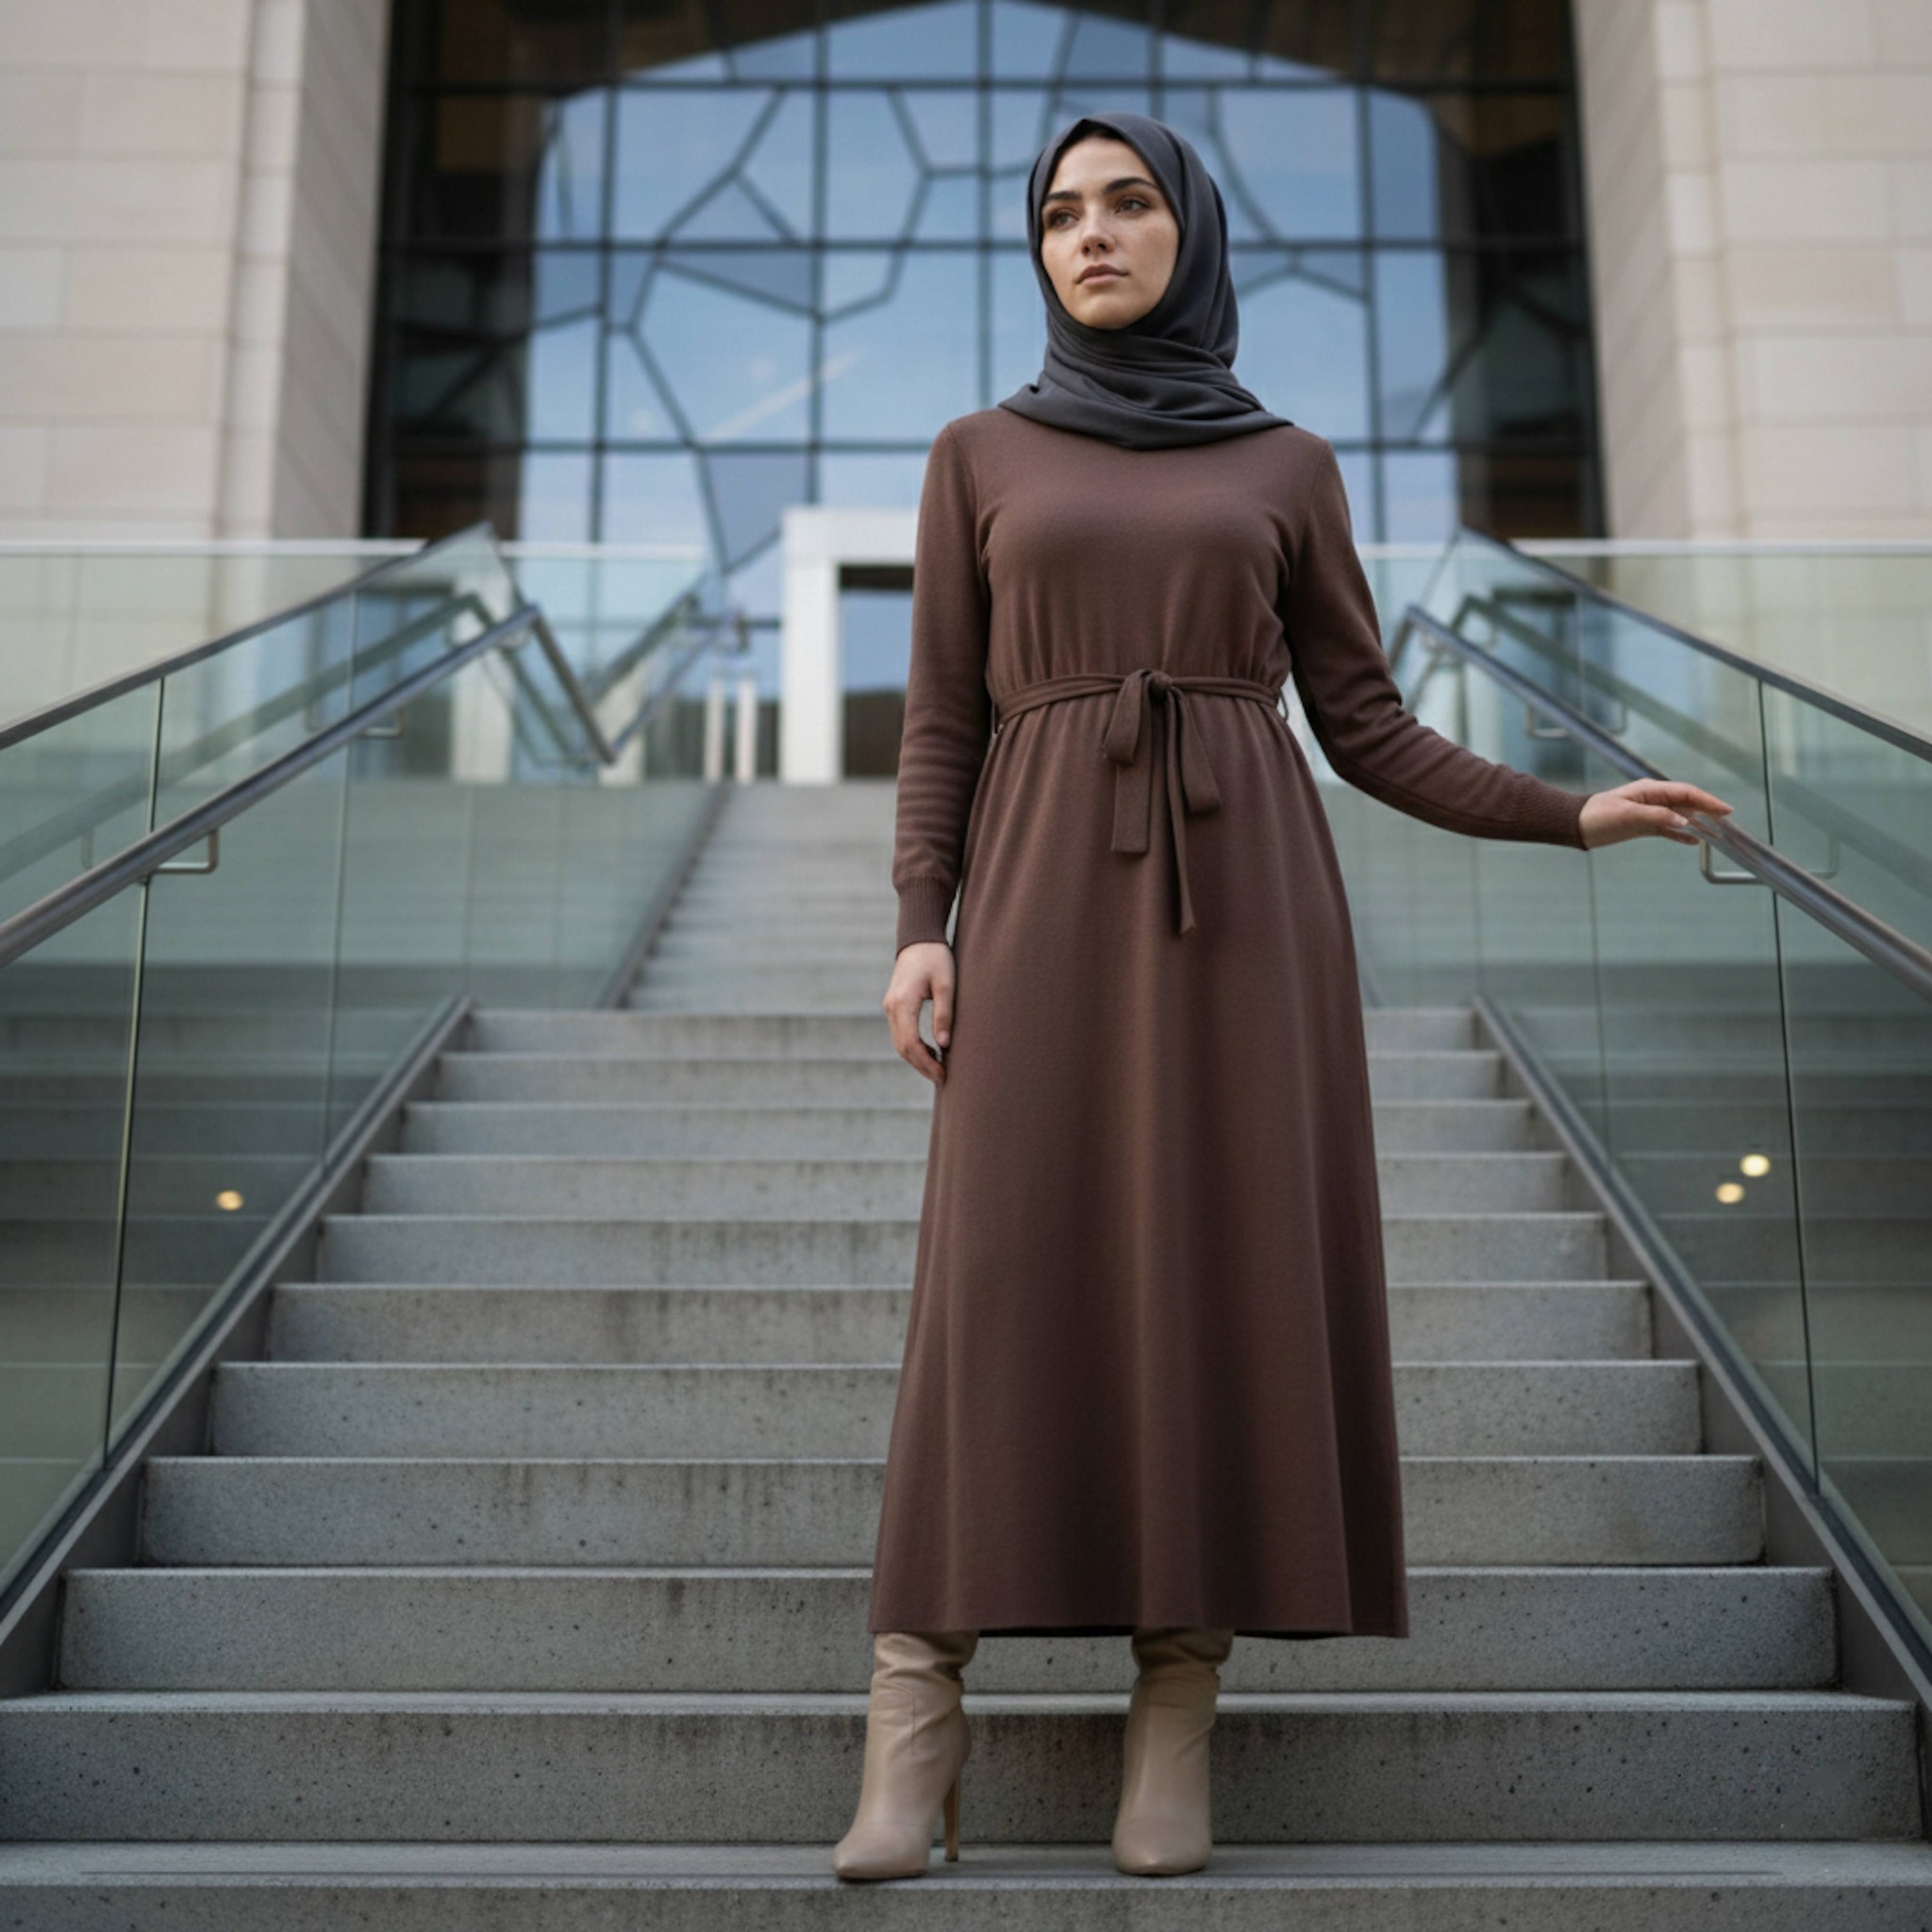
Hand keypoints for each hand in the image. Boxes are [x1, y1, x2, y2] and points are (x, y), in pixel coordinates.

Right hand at [883, 940, 953, 1085]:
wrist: (919, 939)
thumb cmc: (936, 958)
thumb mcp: (946, 984)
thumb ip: (944, 1014)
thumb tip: (944, 1045)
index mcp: (902, 1003)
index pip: (911, 1043)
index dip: (926, 1062)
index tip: (943, 1074)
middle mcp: (891, 1007)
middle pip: (903, 1047)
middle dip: (921, 1066)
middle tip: (942, 1078)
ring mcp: (890, 1007)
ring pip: (900, 1042)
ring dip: (917, 1058)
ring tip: (938, 1069)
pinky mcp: (894, 1006)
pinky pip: (901, 1033)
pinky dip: (913, 1047)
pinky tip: (931, 1052)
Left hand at [1578, 778, 1733, 850]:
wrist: (1576, 826)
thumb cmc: (1598, 816)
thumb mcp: (1628, 815)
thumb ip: (1657, 817)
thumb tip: (1684, 821)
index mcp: (1650, 790)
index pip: (1686, 793)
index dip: (1707, 800)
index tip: (1725, 810)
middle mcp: (1652, 799)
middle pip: (1686, 802)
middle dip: (1707, 809)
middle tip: (1727, 820)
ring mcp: (1648, 812)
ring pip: (1679, 815)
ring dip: (1697, 822)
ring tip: (1716, 831)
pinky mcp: (1642, 825)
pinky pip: (1667, 828)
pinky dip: (1681, 834)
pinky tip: (1693, 841)